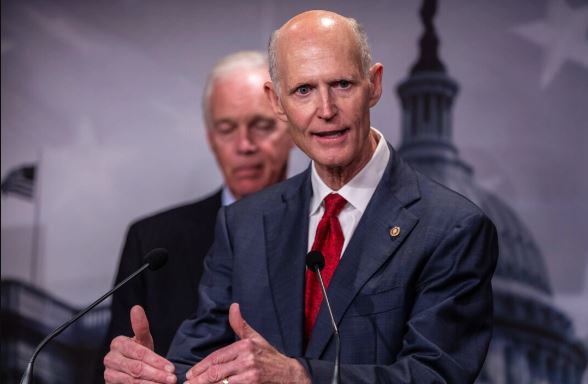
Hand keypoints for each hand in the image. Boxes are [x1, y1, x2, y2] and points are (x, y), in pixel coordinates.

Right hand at [104, 305, 176, 382]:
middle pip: (136, 368)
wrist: (130, 369)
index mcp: (118, 344)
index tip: (171, 367)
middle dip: (156, 374)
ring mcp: (109, 374)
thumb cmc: (138, 353)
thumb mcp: (143, 339)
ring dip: (151, 383)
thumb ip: (141, 326)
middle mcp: (110, 358)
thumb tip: (136, 308)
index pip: (139, 353)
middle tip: (172, 378)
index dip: (156, 361)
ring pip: (132, 380)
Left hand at [185, 303, 309, 383]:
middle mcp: (247, 359)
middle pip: (216, 372)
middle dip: (199, 380)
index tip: (190, 373)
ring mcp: (249, 375)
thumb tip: (234, 306)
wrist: (290, 374)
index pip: (217, 357)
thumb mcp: (255, 338)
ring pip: (221, 383)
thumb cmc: (270, 357)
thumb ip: (240, 324)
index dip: (201, 366)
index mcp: (244, 346)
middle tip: (187, 383)